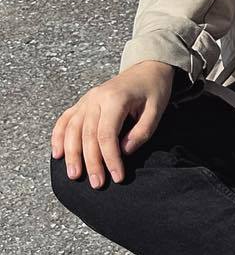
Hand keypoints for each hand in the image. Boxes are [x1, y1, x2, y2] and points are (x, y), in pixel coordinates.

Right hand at [51, 61, 173, 187]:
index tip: (117, 177)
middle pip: (87, 135)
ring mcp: (86, 100)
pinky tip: (57, 154)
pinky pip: (65, 120)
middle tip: (97, 184)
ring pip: (72, 129)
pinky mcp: (83, 103)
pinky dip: (58, 136)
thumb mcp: (157, 111)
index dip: (110, 158)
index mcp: (115, 99)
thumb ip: (142, 132)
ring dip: (71, 154)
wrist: (146, 70)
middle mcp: (95, 99)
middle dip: (91, 162)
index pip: (107, 135)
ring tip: (74, 175)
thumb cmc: (153, 91)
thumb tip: (124, 151)